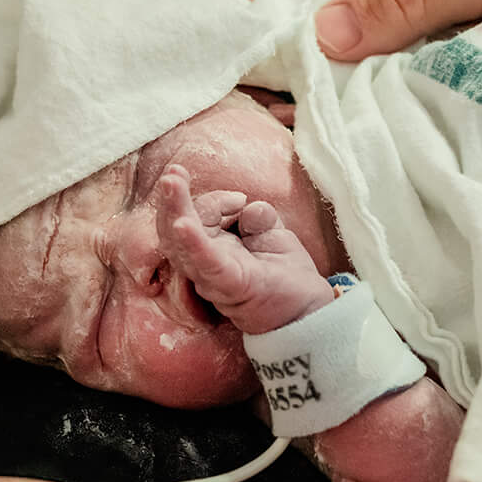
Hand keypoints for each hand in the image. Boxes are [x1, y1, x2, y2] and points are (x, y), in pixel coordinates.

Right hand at [154, 166, 336, 335]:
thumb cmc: (285, 274)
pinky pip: (206, 263)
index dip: (212, 201)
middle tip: (173, 171)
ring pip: (183, 243)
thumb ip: (259, 218)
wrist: (310, 310)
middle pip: (178, 228)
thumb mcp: (273, 235)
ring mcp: (213, 277)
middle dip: (173, 198)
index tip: (240, 200)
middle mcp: (204, 264)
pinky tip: (183, 224)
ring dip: (175, 210)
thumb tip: (250, 208)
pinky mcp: (230, 286)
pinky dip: (194, 243)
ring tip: (170, 182)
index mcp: (212, 248)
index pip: (196, 218)